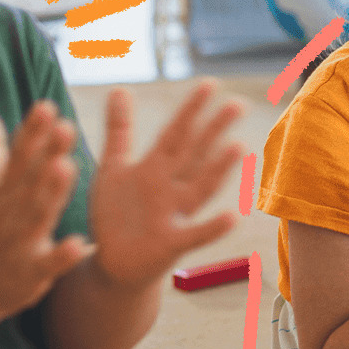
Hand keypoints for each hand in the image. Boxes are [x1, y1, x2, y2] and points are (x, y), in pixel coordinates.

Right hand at [0, 101, 92, 318]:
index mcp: (4, 190)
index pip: (18, 156)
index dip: (31, 132)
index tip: (46, 106)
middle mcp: (10, 212)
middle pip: (30, 180)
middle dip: (47, 154)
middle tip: (66, 126)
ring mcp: (19, 243)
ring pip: (38, 215)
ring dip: (51, 193)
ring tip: (66, 167)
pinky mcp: (31, 273)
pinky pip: (49, 263)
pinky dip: (63, 255)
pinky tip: (80, 244)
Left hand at [87, 81, 245, 287]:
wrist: (111, 264)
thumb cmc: (117, 214)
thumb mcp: (113, 168)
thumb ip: (120, 130)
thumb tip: (119, 88)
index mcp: (155, 167)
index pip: (176, 133)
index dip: (191, 110)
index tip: (210, 83)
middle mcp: (170, 187)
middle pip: (195, 155)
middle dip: (214, 130)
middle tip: (238, 104)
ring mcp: (173, 215)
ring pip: (200, 188)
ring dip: (218, 169)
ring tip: (238, 147)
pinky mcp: (170, 244)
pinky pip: (194, 235)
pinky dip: (212, 227)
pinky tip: (232, 217)